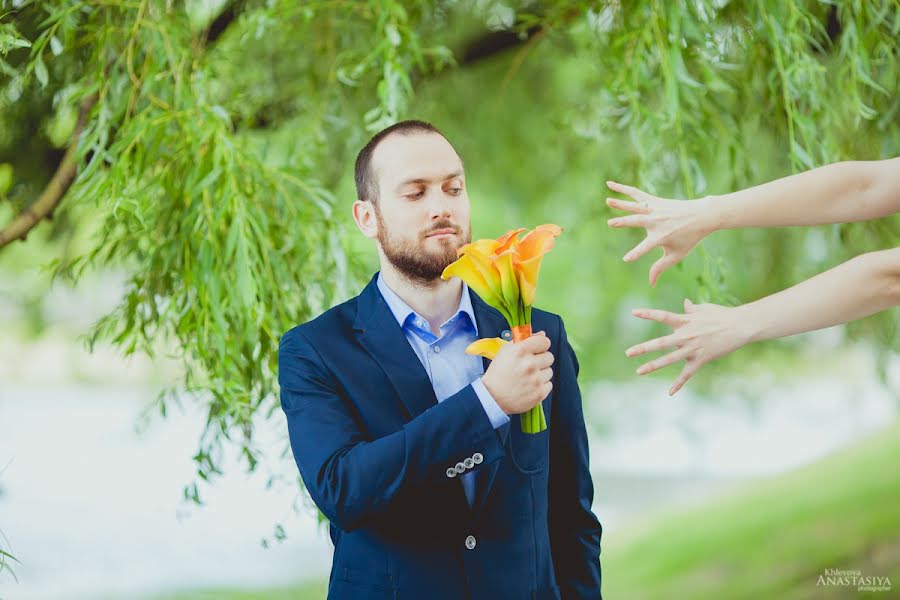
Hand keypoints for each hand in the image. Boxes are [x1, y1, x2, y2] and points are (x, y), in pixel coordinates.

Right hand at [482, 331, 553, 414]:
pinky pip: (549, 384)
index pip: (545, 341)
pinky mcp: (539, 393)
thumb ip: (523, 340)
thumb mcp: (505, 351)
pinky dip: (541, 386)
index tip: (537, 349)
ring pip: (550, 371)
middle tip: (530, 365)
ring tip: (528, 377)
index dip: (541, 345)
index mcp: (520, 351)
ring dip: (541, 373)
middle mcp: (529, 364)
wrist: (492, 397)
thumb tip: (542, 334)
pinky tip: (530, 386)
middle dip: (541, 360)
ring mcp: (536, 380)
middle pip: (549, 356)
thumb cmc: (498, 373)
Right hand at [605, 181, 716, 286]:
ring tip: (607, 201)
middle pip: (636, 222)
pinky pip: (635, 193)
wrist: (702, 215)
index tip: (626, 259)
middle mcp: (656, 222)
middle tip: (610, 223)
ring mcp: (654, 209)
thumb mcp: (676, 255)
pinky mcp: (654, 200)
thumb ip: (660, 268)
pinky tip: (609, 184)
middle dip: (623, 223)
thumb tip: (650, 284)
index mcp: (660, 237)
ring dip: (620, 204)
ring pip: (634, 206)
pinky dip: (622, 188)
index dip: (636, 254)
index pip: (646, 248)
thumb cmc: (689, 237)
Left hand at [625, 299, 752, 395]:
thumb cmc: (722, 315)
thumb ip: (691, 309)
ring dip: (653, 366)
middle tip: (628, 353)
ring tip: (638, 371)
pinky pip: (687, 374)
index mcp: (684, 321)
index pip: (662, 316)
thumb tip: (685, 303)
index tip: (632, 312)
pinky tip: (670, 393)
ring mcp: (692, 349)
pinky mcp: (701, 359)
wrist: (740, 326)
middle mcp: (686, 335)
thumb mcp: (704, 309)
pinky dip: (679, 383)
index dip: (647, 314)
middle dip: (643, 348)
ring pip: (669, 359)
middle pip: (661, 343)